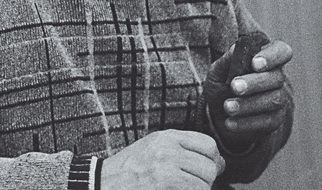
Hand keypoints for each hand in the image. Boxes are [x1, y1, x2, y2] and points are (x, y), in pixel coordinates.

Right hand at [100, 129, 224, 189]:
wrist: (105, 183)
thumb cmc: (129, 168)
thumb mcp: (153, 147)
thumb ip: (181, 148)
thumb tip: (216, 161)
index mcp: (167, 137)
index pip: (208, 144)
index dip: (214, 159)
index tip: (210, 168)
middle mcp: (168, 149)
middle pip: (210, 165)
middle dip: (208, 178)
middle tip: (197, 184)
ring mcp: (166, 168)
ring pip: (205, 182)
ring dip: (200, 189)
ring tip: (185, 189)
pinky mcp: (164, 184)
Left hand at [204, 40, 292, 148]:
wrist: (220, 112)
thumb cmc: (222, 83)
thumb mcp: (219, 70)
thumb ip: (228, 60)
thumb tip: (236, 48)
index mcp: (266, 57)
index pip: (281, 51)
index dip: (272, 56)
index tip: (254, 63)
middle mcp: (277, 77)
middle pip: (276, 78)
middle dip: (254, 83)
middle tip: (235, 87)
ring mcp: (279, 99)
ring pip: (273, 100)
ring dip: (249, 104)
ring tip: (227, 107)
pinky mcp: (275, 120)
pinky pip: (267, 121)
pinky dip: (247, 122)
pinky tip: (230, 122)